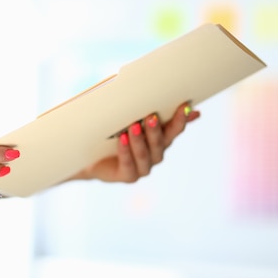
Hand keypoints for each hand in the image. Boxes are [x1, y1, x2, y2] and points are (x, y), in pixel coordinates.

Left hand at [74, 103, 199, 182]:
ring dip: (139, 140)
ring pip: (144, 154)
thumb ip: (150, 110)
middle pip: (160, 143)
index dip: (180, 120)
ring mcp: (142, 168)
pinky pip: (128, 164)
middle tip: (151, 116)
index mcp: (160, 140)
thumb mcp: (131, 118)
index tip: (184, 106)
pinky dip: (125, 151)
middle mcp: (155, 155)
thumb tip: (180, 101)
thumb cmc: (115, 132)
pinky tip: (122, 139)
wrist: (93, 156)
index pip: (174, 130)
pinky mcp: (128, 176)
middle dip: (156, 130)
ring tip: (133, 126)